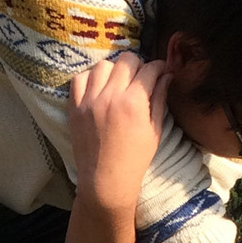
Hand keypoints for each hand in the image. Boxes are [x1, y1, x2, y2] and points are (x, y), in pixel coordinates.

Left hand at [69, 52, 170, 211]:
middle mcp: (110, 96)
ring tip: (118, 83)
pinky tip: (98, 88)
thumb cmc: (135, 160)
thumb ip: (160, 99)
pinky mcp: (74, 107)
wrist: (105, 182)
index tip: (161, 71)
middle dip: (138, 65)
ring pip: (103, 65)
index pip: (149, 69)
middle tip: (140, 78)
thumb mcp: (155, 130)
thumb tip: (167, 76)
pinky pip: (79, 78)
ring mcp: (89, 100)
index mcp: (134, 102)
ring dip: (114, 70)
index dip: (159, 67)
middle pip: (126, 60)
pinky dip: (90, 78)